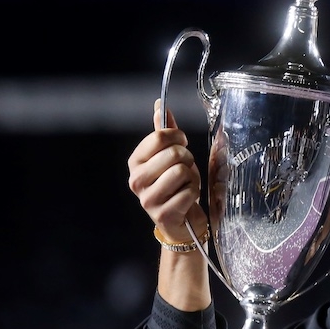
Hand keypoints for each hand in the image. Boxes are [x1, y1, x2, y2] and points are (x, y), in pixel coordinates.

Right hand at [126, 99, 207, 241]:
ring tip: (185, 185)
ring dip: (192, 178)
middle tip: (185, 170)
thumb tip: (160, 105)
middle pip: (174, 153)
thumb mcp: (168, 157)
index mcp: (135, 162)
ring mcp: (148, 199)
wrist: (180, 223)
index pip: (160, 136)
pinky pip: (189, 192)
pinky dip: (194, 194)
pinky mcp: (163, 214)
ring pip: (182, 172)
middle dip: (187, 160)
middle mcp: (136, 180)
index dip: (178, 137)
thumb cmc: (176, 186)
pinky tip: (187, 200)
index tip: (182, 144)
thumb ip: (164, 132)